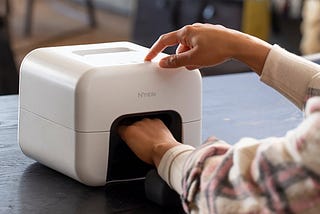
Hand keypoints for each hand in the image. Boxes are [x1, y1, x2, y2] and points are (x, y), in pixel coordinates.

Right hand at [118, 118, 180, 166]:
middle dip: (136, 132)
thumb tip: (131, 141)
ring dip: (146, 129)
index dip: (124, 133)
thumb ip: (130, 142)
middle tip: (142, 141)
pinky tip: (157, 135)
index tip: (127, 136)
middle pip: (133, 126)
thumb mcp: (134, 151)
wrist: (164, 151)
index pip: (120, 129)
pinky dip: (155, 127)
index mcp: (129, 132)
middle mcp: (137, 124)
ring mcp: (147, 122)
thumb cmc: (151, 154)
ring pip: (144, 124)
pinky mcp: (157, 121)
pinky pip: (154, 123)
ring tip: (150, 139)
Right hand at [145, 23, 271, 74]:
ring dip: (190, 57)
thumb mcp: (193, 59)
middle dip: (180, 57)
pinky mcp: (210, 36)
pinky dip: (198, 55)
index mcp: (186, 32)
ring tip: (200, 63)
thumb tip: (164, 63)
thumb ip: (176, 61)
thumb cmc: (218, 49)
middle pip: (178, 46)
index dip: (155, 50)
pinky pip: (198, 47)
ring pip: (189, 47)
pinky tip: (205, 60)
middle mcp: (193, 29)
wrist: (238, 45)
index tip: (149, 57)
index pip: (164, 40)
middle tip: (185, 65)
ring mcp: (202, 32)